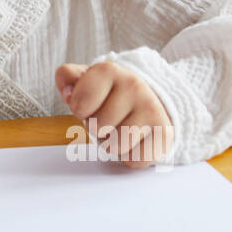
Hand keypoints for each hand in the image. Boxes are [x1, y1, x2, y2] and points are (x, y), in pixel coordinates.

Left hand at [55, 62, 174, 168]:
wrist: (149, 98)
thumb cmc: (109, 93)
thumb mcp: (84, 79)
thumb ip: (67, 78)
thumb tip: (67, 92)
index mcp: (108, 71)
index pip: (79, 104)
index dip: (79, 110)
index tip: (89, 104)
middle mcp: (133, 85)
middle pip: (96, 128)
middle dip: (97, 128)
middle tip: (109, 117)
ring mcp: (151, 109)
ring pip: (114, 147)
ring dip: (113, 144)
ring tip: (121, 127)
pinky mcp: (164, 133)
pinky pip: (133, 160)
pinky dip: (130, 156)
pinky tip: (135, 139)